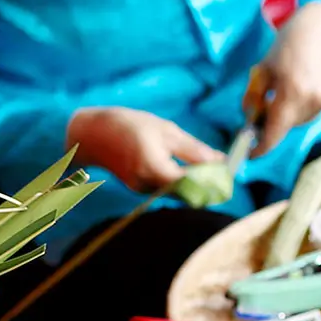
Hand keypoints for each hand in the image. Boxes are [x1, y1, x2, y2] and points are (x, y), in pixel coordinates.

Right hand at [65, 106, 223, 192]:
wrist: (92, 134)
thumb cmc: (130, 125)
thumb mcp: (167, 130)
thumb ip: (194, 150)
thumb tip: (221, 162)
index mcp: (156, 167)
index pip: (193, 185)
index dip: (213, 184)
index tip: (228, 177)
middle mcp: (148, 184)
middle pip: (187, 195)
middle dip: (207, 188)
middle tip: (223, 176)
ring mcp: (142, 190)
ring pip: (177, 194)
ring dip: (194, 185)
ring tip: (209, 172)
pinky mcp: (139, 190)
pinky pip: (166, 190)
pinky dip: (180, 184)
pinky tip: (187, 172)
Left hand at [249, 3, 320, 155]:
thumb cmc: (287, 45)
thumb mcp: (262, 70)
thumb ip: (253, 98)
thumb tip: (247, 121)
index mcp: (290, 91)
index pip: (273, 132)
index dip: (260, 147)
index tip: (248, 154)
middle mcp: (310, 100)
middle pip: (283, 128)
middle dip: (268, 127)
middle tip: (257, 115)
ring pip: (295, 123)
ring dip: (283, 117)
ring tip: (279, 94)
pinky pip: (306, 114)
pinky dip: (296, 110)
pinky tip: (295, 90)